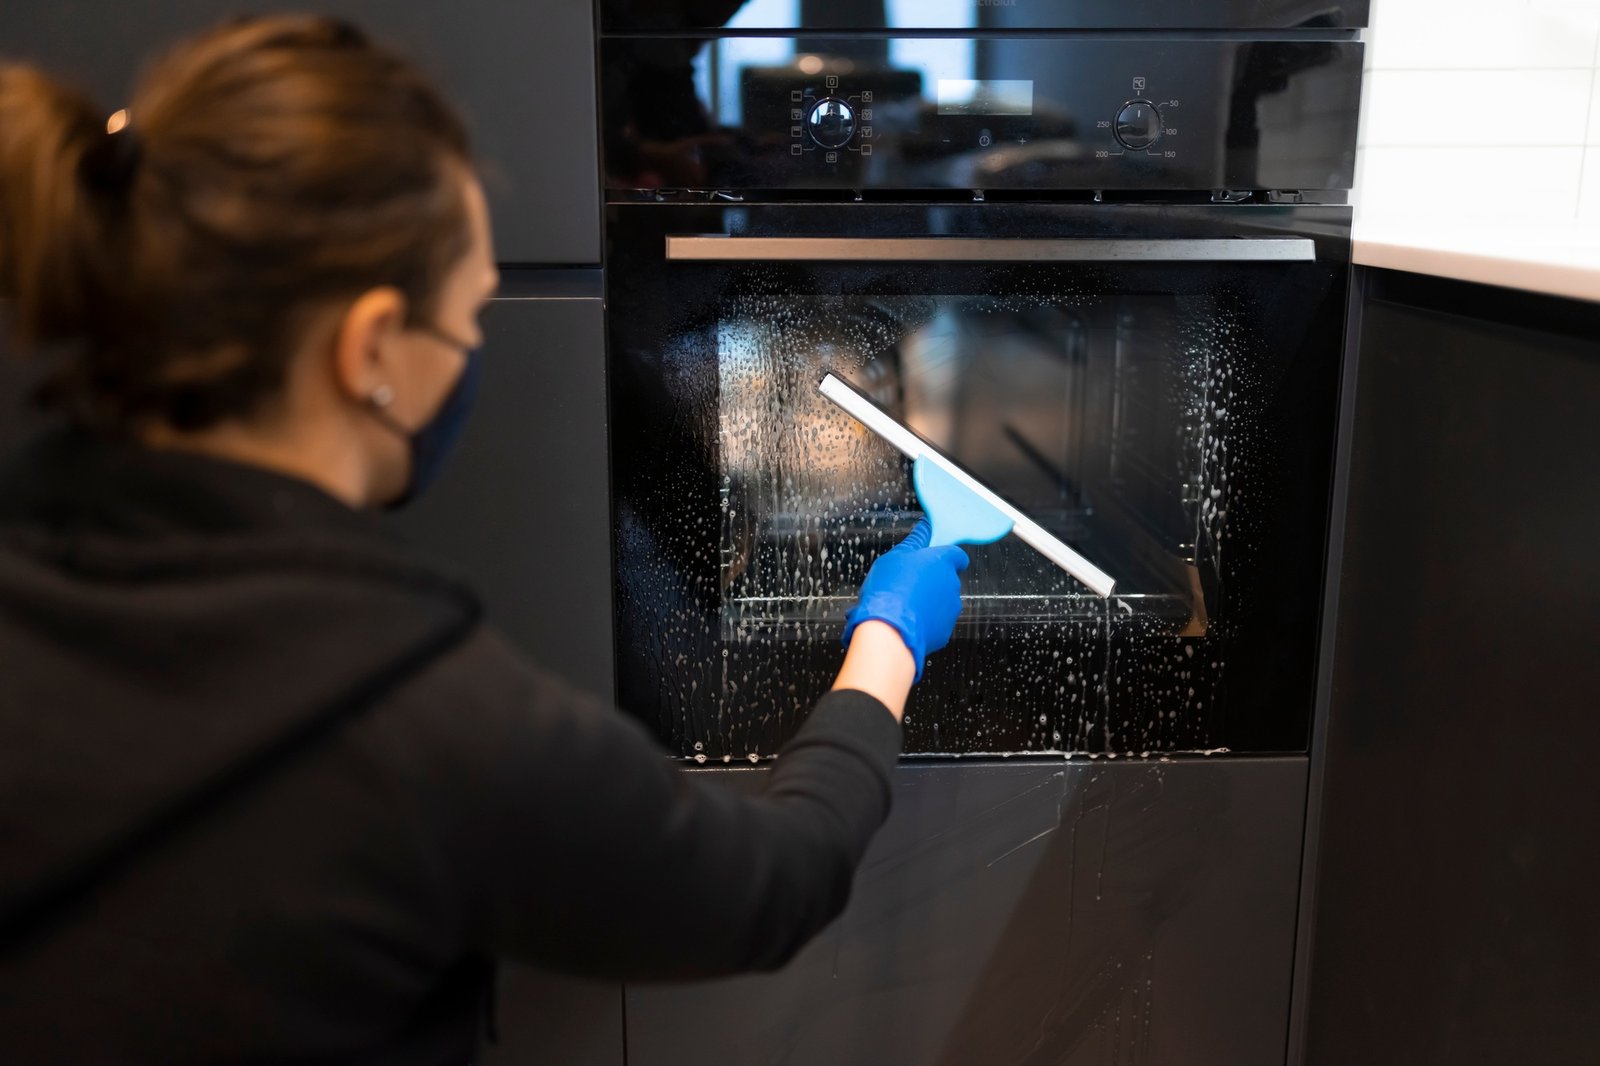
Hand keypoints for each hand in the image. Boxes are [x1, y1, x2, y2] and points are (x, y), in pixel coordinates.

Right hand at [842, 519, 968, 681]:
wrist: (889, 630)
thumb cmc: (890, 590)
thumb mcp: (895, 557)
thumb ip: (915, 542)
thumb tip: (925, 528)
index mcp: (943, 561)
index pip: (956, 554)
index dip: (944, 556)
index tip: (931, 559)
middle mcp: (952, 584)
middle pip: (946, 578)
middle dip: (931, 581)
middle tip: (907, 584)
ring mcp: (951, 609)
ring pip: (942, 601)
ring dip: (927, 602)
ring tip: (903, 605)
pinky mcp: (945, 630)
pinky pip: (936, 622)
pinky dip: (924, 621)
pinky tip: (906, 620)